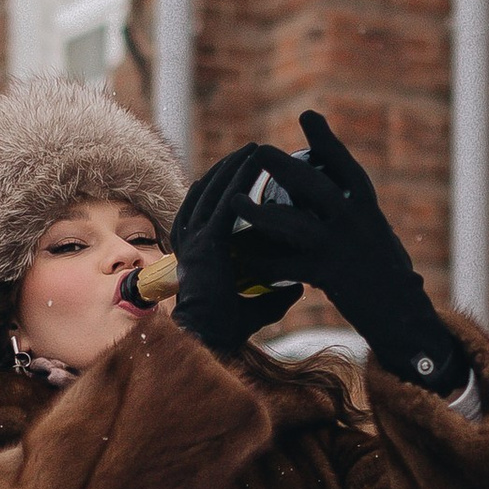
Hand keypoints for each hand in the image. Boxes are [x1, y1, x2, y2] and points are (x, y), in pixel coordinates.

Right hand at [167, 146, 305, 352]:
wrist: (209, 338)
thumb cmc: (228, 328)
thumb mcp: (256, 306)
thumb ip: (275, 293)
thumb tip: (299, 286)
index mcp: (190, 256)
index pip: (197, 215)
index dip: (211, 194)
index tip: (227, 179)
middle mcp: (189, 244)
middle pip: (204, 195)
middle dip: (224, 172)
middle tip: (246, 155)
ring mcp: (196, 242)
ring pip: (214, 193)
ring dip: (232, 168)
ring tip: (252, 150)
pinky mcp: (208, 243)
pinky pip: (224, 203)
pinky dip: (237, 181)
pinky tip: (251, 164)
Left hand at [258, 111, 468, 392]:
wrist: (401, 315)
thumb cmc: (388, 276)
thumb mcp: (377, 236)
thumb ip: (353, 215)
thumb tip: (329, 193)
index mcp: (368, 208)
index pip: (345, 166)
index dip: (325, 140)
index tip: (307, 116)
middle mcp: (356, 222)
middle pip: (314, 186)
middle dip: (283, 167)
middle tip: (260, 151)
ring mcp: (340, 247)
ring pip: (291, 223)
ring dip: (259, 211)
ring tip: (234, 201)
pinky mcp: (326, 275)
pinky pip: (284, 266)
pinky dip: (261, 262)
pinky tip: (241, 256)